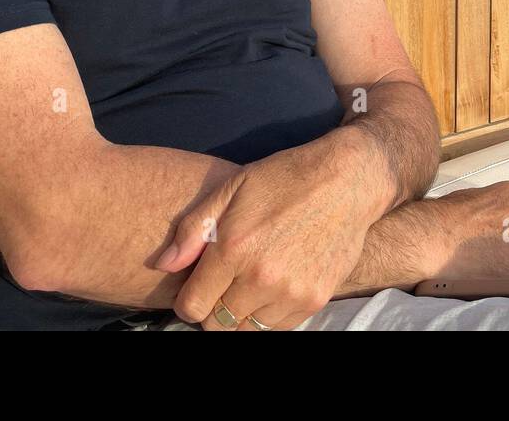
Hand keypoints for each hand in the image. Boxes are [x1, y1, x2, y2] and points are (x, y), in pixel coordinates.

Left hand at [153, 130, 385, 330]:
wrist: (345, 181)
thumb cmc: (284, 178)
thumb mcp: (232, 188)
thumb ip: (193, 228)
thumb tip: (163, 265)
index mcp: (234, 249)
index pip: (193, 308)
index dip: (188, 302)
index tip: (196, 289)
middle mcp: (261, 277)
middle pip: (219, 325)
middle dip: (214, 310)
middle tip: (223, 286)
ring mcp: (291, 292)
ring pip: (249, 330)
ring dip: (244, 314)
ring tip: (250, 284)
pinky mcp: (315, 300)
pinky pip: (279, 327)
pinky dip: (270, 315)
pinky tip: (274, 286)